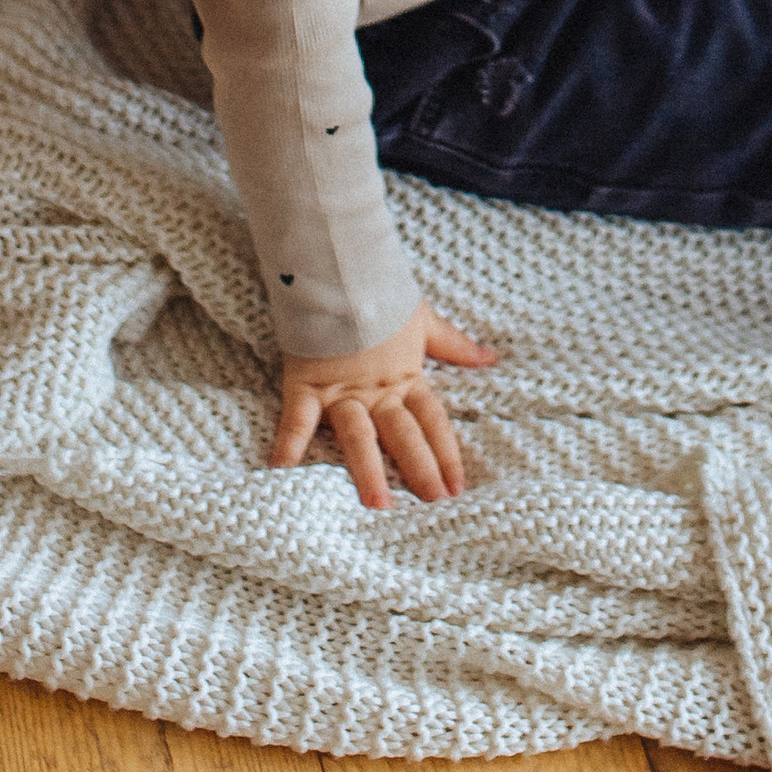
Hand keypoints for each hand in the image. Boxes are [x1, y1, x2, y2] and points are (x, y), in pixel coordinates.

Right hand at [271, 306, 496, 506]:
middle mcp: (376, 391)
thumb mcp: (422, 320)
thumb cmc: (382, 293)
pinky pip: (298, 419)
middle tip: (435, 504)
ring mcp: (341, 390)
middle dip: (419, 470)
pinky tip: (281, 474)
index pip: (432, 422)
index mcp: (405, 377)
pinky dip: (288, 444)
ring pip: (359, 436)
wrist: (341, 266)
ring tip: (378, 505)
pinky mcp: (307, 383)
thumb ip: (453, 345)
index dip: (447, 454)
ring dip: (368, 470)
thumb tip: (490, 358)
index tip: (458, 487)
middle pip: (403, 435)